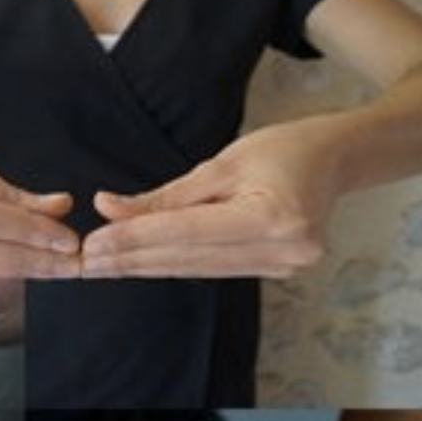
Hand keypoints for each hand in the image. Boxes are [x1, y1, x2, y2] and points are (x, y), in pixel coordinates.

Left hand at [81, 119, 342, 278]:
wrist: (337, 160)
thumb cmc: (285, 148)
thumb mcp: (224, 162)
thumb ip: (168, 195)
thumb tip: (110, 209)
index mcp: (273, 219)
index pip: (187, 234)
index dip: (135, 240)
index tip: (93, 244)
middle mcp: (283, 251)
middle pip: (189, 258)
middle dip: (133, 259)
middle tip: (85, 261)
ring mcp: (283, 268)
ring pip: (198, 269)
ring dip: (147, 266)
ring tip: (103, 265)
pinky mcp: (277, 272)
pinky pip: (214, 269)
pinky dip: (176, 263)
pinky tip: (141, 263)